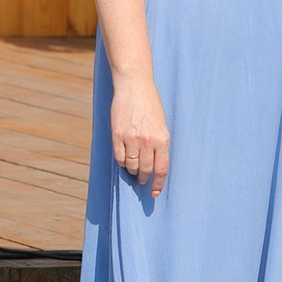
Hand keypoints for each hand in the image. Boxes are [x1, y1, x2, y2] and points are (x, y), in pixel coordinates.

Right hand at [110, 77, 169, 197]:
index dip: (158, 183)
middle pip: (146, 170)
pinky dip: (122, 162)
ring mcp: (132, 139)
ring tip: (134, 168)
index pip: (162, 169)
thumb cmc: (151, 106)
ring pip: (131, 166)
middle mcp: (148, 141)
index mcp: (163, 139)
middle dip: (144, 178)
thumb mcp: (162, 125)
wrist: (135, 87)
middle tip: (142, 180)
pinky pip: (119, 157)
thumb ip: (159, 145)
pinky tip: (125, 159)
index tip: (154, 193)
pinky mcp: (117, 135)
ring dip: (133, 171)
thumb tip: (155, 165)